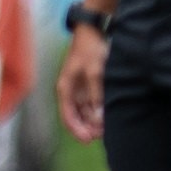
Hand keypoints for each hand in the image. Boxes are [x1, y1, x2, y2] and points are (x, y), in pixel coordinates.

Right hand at [56, 24, 109, 142]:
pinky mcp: (89, 85)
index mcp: (65, 89)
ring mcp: (79, 89)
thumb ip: (96, 95)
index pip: (67, 116)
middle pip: (76, 116)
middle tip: (100, 137)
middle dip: (86, 128)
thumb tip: (98, 117)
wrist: (93, 31)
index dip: (77, 130)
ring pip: (84, 112)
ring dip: (92, 121)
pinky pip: (91, 104)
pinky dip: (97, 112)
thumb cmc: (90, 50)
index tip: (89, 139)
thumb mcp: (94, 72)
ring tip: (104, 130)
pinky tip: (106, 118)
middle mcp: (70, 91)